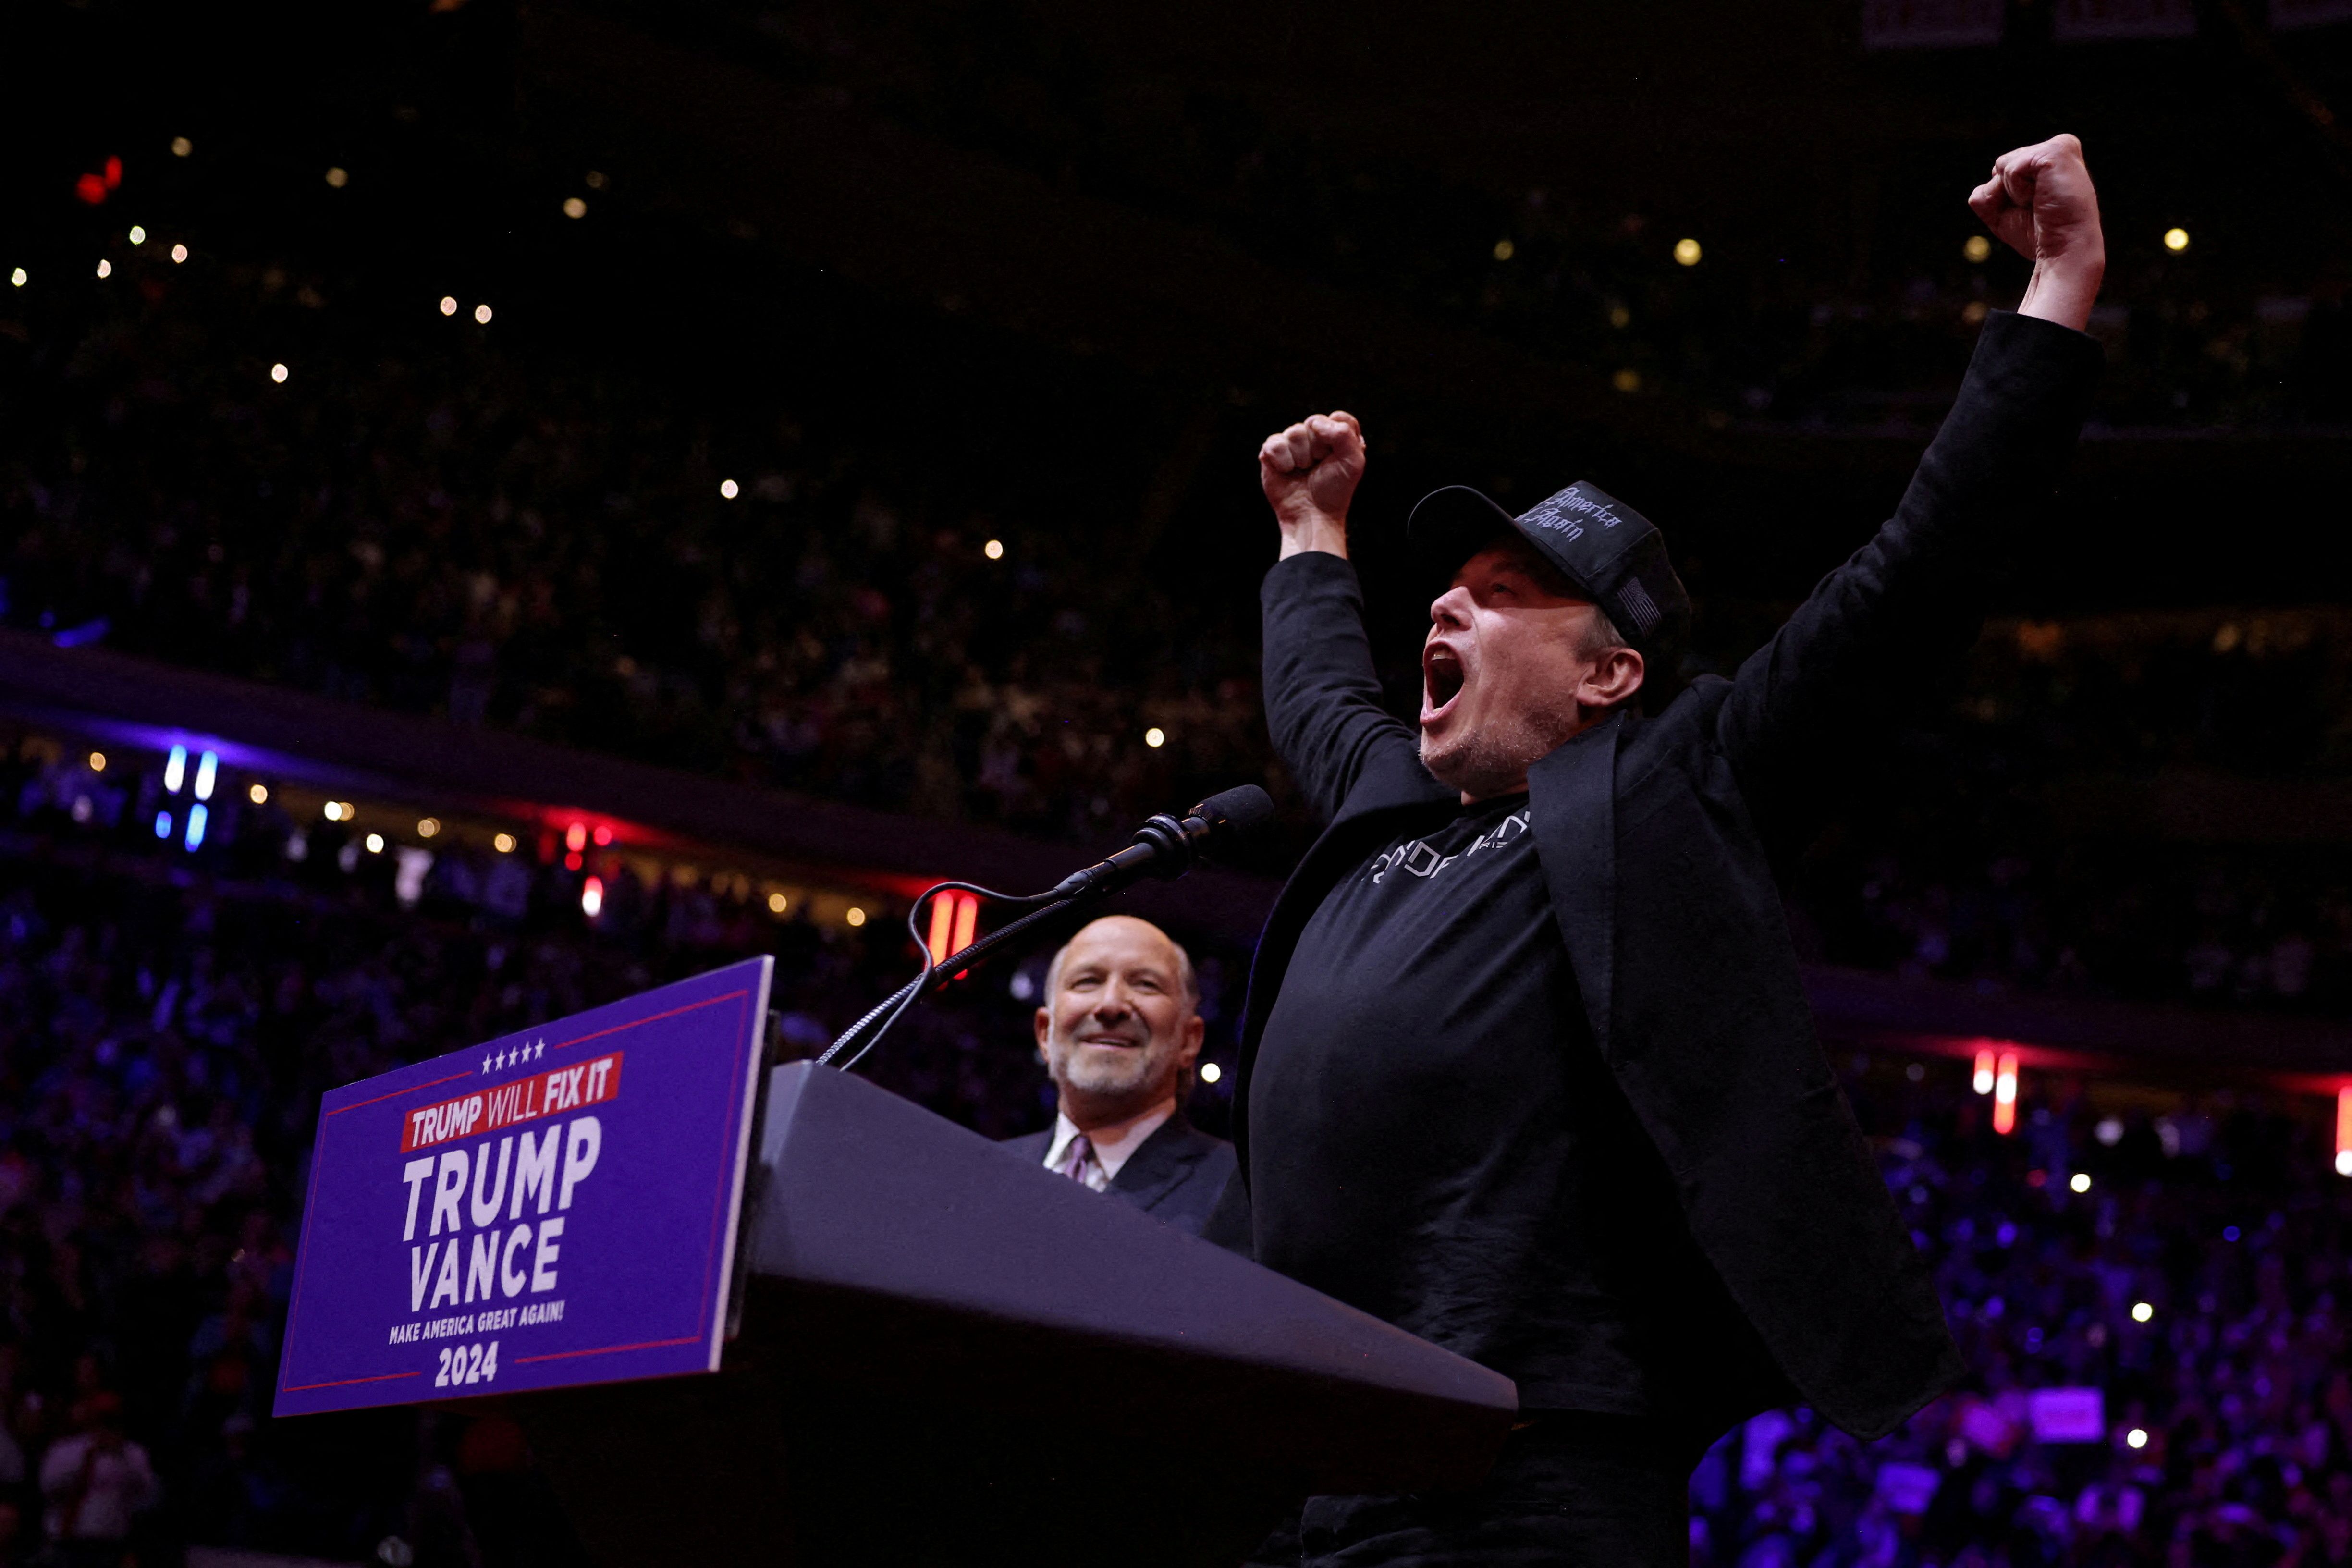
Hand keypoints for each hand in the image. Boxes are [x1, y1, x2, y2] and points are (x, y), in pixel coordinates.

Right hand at [1259, 411, 1364, 559]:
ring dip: (1301, 456)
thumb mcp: (1353, 461)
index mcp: (1336, 438)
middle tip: (1318, 466)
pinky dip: (1283, 460)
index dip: (1337, 435)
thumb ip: (1344, 433)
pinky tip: (1287, 472)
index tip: (1337, 455)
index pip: (1338, 417)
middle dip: (1318, 447)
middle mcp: (1314, 438)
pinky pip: (1275, 443)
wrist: (1312, 515)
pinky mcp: (1271, 454)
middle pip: (1314, 421)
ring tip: (1303, 471)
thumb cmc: (1334, 491)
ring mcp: (1292, 445)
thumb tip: (1314, 423)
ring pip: (1294, 431)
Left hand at [1968, 134, 2104, 332]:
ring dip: (2009, 196)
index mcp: (2054, 163)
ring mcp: (2062, 150)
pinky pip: (2008, 168)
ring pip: (2002, 167)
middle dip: (2003, 195)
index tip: (2033, 217)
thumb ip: (1994, 193)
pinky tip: (2039, 201)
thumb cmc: (2037, 241)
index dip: (2005, 198)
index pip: (2004, 169)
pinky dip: (2014, 191)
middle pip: (2000, 167)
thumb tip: (1979, 189)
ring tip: (2038, 209)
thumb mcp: (2009, 215)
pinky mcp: (2056, 153)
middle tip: (2034, 215)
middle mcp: (2063, 150)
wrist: (2063, 257)